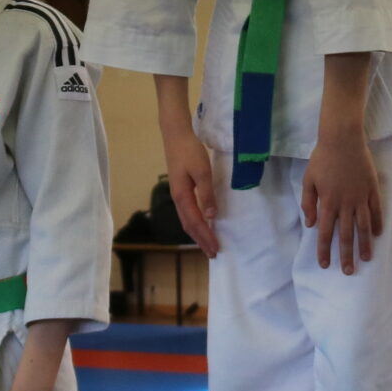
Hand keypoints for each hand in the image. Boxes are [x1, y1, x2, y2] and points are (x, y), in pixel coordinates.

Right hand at [162, 124, 221, 256]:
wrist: (176, 136)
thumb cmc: (190, 152)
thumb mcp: (202, 171)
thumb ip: (207, 194)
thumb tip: (211, 216)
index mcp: (182, 196)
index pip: (195, 222)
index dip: (205, 236)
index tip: (216, 248)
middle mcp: (178, 199)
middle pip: (189, 226)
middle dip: (201, 240)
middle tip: (213, 254)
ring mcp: (177, 195)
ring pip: (186, 220)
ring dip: (197, 234)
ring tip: (207, 245)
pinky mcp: (180, 190)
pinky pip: (187, 213)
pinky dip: (195, 224)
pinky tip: (202, 225)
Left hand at [300, 130, 380, 273]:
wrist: (342, 139)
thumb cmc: (322, 158)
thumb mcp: (308, 180)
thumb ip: (309, 203)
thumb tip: (311, 224)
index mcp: (328, 203)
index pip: (325, 233)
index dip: (324, 250)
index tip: (325, 265)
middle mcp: (345, 204)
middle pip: (346, 235)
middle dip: (347, 255)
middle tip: (349, 271)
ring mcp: (360, 197)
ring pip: (363, 226)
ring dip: (365, 244)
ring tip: (367, 258)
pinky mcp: (372, 189)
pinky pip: (376, 210)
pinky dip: (377, 223)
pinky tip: (378, 234)